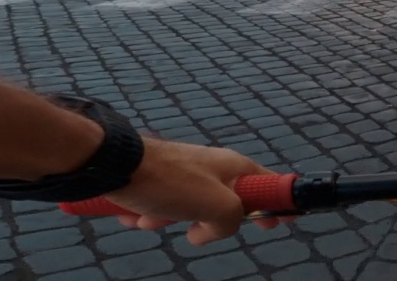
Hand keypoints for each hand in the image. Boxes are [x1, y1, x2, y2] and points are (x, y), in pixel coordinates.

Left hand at [103, 138, 280, 245]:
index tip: (279, 222)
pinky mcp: (162, 175)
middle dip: (208, 222)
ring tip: (153, 221)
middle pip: (226, 202)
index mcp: (234, 167)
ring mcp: (187, 170)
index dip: (277, 203)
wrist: (117, 164)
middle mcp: (214, 166)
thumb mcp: (216, 206)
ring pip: (191, 206)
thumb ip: (231, 222)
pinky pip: (167, 202)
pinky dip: (155, 213)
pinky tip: (137, 216)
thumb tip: (213, 231)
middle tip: (195, 233)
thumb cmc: (173, 183)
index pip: (269, 183)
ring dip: (174, 220)